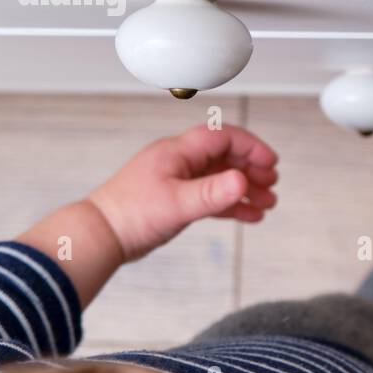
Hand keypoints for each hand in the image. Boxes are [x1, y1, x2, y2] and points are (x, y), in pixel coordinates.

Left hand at [87, 124, 279, 261]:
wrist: (101, 235)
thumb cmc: (130, 215)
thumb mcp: (177, 204)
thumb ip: (212, 193)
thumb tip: (243, 181)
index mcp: (178, 152)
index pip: (223, 137)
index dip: (250, 147)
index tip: (270, 163)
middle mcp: (179, 161)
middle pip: (225, 155)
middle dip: (251, 168)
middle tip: (271, 184)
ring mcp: (178, 179)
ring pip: (220, 177)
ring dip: (245, 188)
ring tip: (266, 202)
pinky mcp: (176, 199)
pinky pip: (211, 195)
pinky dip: (230, 203)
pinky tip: (247, 215)